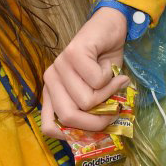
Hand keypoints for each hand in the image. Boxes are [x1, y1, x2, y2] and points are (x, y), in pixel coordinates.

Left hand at [40, 6, 130, 137]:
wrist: (111, 29)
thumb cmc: (104, 65)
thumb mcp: (97, 95)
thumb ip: (91, 113)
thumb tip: (98, 137)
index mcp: (51, 92)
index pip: (50, 127)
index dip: (73, 135)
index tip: (94, 131)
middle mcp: (50, 79)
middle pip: (69, 117)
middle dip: (98, 121)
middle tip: (114, 111)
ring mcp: (60, 65)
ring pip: (86, 100)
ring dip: (109, 94)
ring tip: (114, 82)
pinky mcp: (74, 53)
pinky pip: (96, 81)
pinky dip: (112, 79)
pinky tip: (112, 69)